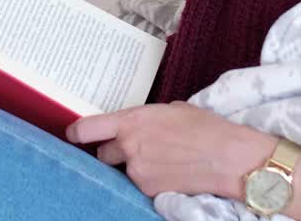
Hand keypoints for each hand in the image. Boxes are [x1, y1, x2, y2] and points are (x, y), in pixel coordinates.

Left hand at [66, 102, 274, 198]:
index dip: (76, 133)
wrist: (228, 157)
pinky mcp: (147, 190)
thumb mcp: (172, 110)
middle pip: (103, 153)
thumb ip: (146, 118)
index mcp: (132, 121)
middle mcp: (128, 146)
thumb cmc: (206, 128)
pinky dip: (150, 180)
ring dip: (135, 166)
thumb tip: (139, 125)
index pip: (87, 128)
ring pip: (123, 170)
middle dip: (115, 152)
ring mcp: (136, 171)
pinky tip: (170, 172)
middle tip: (137, 148)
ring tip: (163, 160)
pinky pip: (139, 184)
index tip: (73, 135)